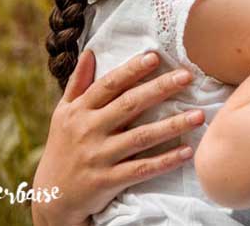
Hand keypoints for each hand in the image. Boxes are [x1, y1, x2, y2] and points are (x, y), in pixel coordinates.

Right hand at [30, 49, 203, 225]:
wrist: (50, 197)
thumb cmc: (61, 148)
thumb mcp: (62, 113)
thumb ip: (78, 83)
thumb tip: (90, 51)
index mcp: (80, 110)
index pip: (109, 85)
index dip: (131, 70)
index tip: (155, 57)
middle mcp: (89, 130)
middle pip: (130, 105)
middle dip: (159, 88)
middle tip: (186, 76)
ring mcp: (99, 157)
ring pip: (141, 137)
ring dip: (172, 125)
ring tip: (199, 115)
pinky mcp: (107, 182)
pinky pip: (141, 170)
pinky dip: (165, 161)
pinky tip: (187, 152)